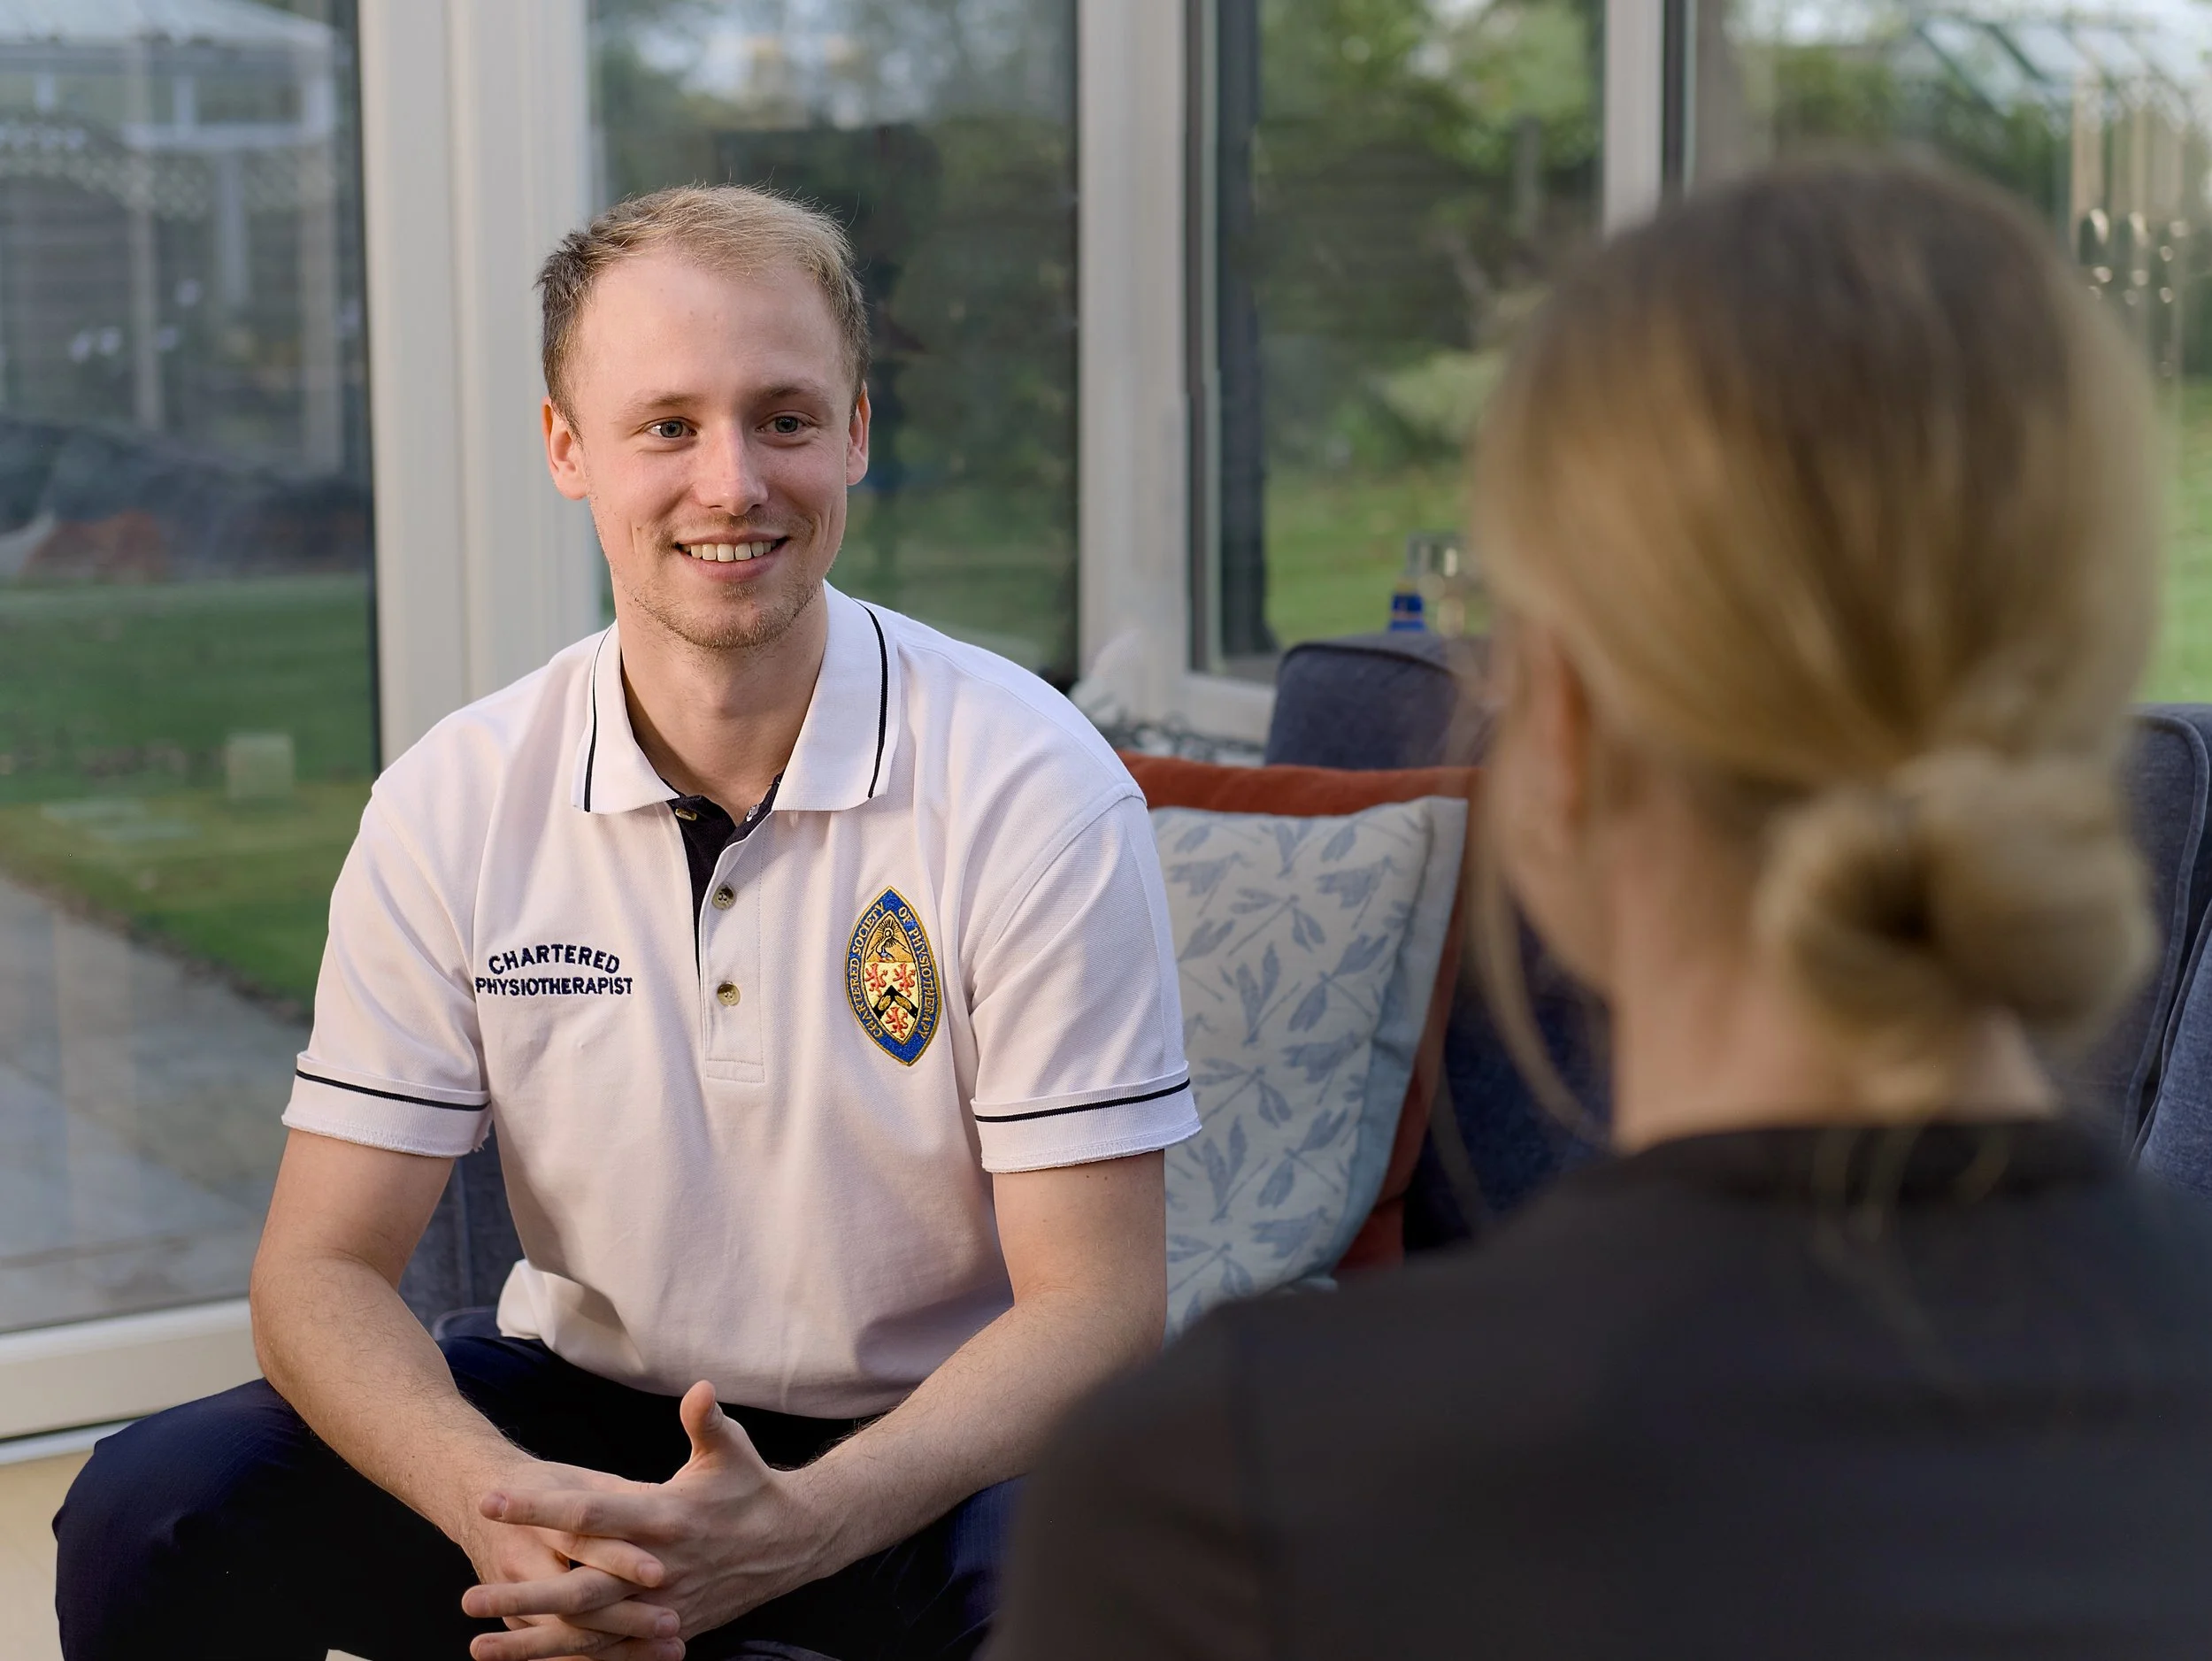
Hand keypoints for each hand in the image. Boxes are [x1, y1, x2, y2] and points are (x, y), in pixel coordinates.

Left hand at [466, 1383, 846, 1640]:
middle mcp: (659, 1570)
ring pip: (588, 1634)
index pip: (592, 1515)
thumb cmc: (752, 1487)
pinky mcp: (664, 1633)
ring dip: (533, 1642)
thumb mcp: (732, 1450)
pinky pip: (609, 1655)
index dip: (541, 1508)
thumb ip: (707, 1422)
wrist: (792, 1544)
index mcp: (666, 1519)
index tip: (494, 1499)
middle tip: (467, 1597)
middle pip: (581, 1590)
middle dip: (522, 1594)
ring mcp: (660, 1609)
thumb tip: (700, 1389)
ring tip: (479, 1647)